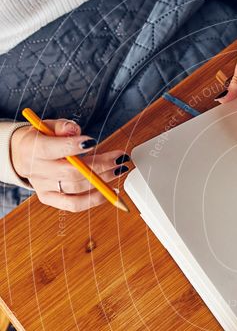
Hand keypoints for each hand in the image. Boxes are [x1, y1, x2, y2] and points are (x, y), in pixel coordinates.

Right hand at [11, 118, 130, 210]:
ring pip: (76, 188)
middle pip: (71, 172)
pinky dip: (95, 200)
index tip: (93, 141)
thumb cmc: (41, 138)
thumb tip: (75, 130)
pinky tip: (110, 191)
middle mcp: (35, 170)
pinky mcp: (49, 199)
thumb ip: (62, 126)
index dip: (73, 146)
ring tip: (119, 169)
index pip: (52, 149)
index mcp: (31, 148)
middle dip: (100, 165)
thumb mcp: (48, 125)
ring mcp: (42, 187)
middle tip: (119, 158)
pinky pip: (74, 205)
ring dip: (103, 180)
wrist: (22, 155)